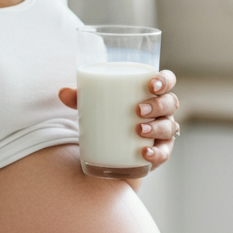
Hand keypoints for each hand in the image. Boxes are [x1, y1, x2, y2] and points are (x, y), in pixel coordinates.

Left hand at [59, 69, 178, 170]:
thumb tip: (62, 93)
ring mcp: (163, 133)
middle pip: (170, 103)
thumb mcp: (94, 107)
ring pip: (169, 127)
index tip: (151, 83)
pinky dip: (157, 153)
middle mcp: (162, 112)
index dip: (164, 79)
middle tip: (138, 110)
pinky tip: (145, 153)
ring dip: (157, 128)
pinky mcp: (160, 153)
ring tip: (139, 130)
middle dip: (158, 105)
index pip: (166, 81)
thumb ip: (80, 98)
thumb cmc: (108, 119)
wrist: (111, 152)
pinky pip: (164, 153)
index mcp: (150, 94)